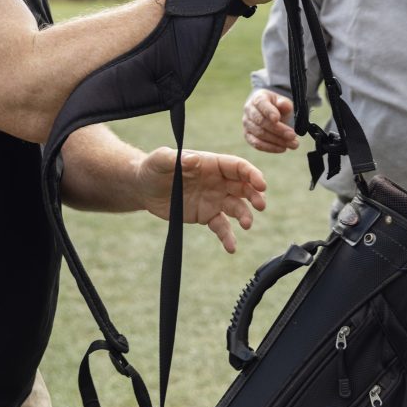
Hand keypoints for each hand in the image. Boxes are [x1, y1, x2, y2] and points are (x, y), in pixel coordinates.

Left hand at [137, 147, 267, 252]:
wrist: (144, 189)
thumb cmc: (154, 167)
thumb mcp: (161, 160)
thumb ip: (176, 159)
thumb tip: (194, 160)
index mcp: (211, 164)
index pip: (237, 167)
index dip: (251, 174)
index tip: (261, 185)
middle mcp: (217, 181)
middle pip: (243, 186)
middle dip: (255, 195)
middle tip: (260, 205)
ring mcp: (213, 199)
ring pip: (236, 207)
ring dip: (245, 215)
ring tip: (246, 225)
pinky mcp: (206, 215)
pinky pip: (221, 226)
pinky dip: (228, 237)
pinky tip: (231, 247)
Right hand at [242, 90, 298, 152]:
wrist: (267, 111)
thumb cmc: (275, 106)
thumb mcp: (281, 101)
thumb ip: (284, 103)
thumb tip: (284, 105)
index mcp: (257, 98)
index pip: (261, 104)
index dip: (269, 112)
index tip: (277, 119)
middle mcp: (249, 110)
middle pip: (261, 121)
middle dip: (278, 130)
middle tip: (293, 135)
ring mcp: (247, 124)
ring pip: (260, 134)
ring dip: (277, 141)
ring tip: (292, 144)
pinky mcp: (248, 136)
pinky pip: (257, 144)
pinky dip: (270, 148)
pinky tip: (282, 148)